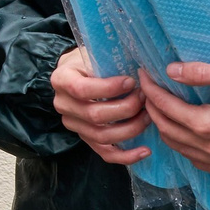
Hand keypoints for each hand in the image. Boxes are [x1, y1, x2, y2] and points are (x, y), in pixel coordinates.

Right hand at [49, 45, 149, 164]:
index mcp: (62, 80)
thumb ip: (109, 62)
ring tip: (148, 116)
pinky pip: (105, 153)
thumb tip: (141, 70)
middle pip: (94, 116)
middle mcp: (63, 105)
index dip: (108, 88)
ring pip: (102, 136)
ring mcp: (73, 124)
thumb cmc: (92, 60)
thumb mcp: (95, 54)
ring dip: (130, 128)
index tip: (131, 81)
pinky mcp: (85, 138)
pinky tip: (145, 150)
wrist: (80, 72)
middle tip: (145, 98)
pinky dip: (126, 155)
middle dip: (126, 108)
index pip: (81, 90)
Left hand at [141, 62, 209, 178]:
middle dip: (154, 109)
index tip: (144, 74)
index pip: (166, 108)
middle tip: (150, 91)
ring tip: (165, 109)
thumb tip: (170, 71)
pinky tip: (189, 133)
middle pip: (168, 131)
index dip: (151, 90)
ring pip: (182, 150)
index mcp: (209, 125)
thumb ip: (203, 73)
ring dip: (168, 129)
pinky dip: (187, 148)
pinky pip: (201, 163)